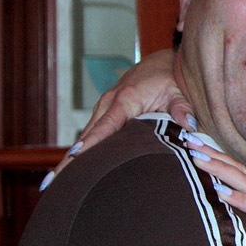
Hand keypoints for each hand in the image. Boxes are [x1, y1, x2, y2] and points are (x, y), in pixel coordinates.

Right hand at [48, 49, 191, 183]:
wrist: (166, 61)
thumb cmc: (174, 76)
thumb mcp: (180, 91)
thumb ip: (183, 108)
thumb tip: (190, 125)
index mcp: (126, 98)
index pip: (105, 126)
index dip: (90, 143)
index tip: (73, 158)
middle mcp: (110, 102)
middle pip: (88, 134)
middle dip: (71, 159)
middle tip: (55, 183)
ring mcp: (106, 106)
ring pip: (87, 135)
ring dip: (72, 157)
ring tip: (56, 183)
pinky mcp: (108, 111)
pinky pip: (93, 132)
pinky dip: (81, 149)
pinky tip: (71, 168)